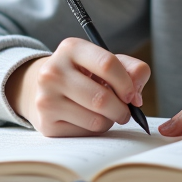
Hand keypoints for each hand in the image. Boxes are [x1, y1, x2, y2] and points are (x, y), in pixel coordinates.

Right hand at [4, 38, 149, 137]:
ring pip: (96, 120)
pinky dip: (95, 130)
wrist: (44, 89)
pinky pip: (85, 133)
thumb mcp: (106, 62)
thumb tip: (136, 97)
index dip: (127, 83)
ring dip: (109, 120)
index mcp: (71, 48)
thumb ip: (132, 70)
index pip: (107, 64)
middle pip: (102, 98)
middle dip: (122, 109)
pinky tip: (88, 119)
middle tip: (125, 111)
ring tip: (105, 113)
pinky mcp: (46, 124)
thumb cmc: (85, 74)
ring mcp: (46, 99)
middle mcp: (53, 71)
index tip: (132, 94)